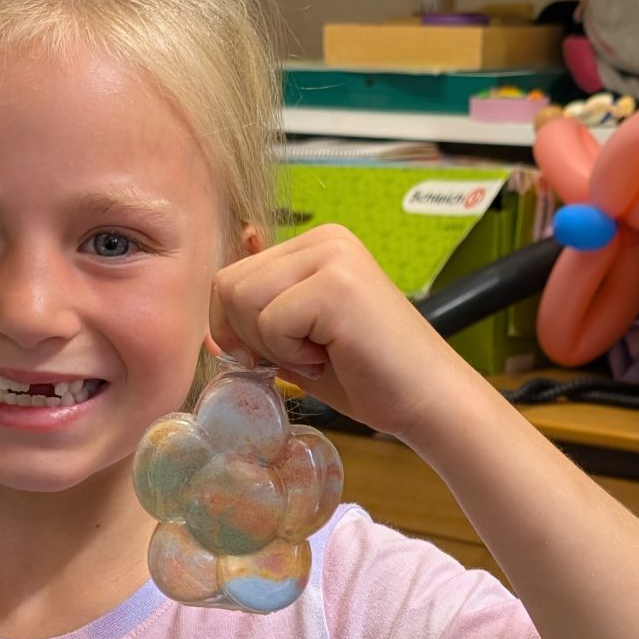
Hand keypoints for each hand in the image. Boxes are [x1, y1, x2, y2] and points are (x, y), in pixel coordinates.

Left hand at [209, 224, 479, 443]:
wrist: (426, 400)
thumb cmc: (368, 377)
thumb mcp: (300, 343)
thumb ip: (260, 326)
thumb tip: (212, 337)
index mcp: (313, 245)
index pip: (231, 277)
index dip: (237, 328)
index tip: (281, 354)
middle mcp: (323, 239)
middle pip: (229, 285)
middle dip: (252, 338)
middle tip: (305, 356)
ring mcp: (332, 256)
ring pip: (244, 301)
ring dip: (274, 346)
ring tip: (321, 355)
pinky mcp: (336, 284)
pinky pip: (271, 322)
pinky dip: (293, 355)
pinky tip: (332, 357)